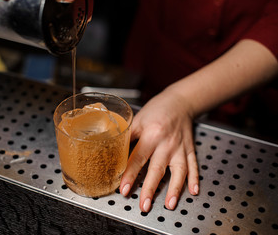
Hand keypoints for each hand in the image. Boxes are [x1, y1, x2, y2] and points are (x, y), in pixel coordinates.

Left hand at [120, 88, 199, 211]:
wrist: (180, 101)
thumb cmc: (156, 110)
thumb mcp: (137, 119)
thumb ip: (127, 136)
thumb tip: (112, 153)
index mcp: (151, 134)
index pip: (138, 158)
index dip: (130, 174)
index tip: (124, 189)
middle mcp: (167, 142)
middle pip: (158, 169)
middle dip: (150, 188)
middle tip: (143, 205)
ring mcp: (180, 147)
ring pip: (179, 171)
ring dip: (175, 189)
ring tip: (169, 205)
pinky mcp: (190, 149)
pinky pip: (194, 165)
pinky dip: (195, 179)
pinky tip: (193, 192)